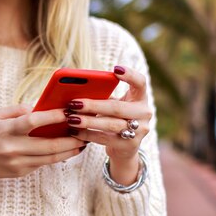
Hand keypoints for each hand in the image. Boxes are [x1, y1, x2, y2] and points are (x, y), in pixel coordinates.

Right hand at [0, 104, 85, 192]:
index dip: (53, 116)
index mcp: (5, 130)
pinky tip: (67, 150)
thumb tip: (40, 106)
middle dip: (71, 138)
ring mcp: (17, 163)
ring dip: (69, 150)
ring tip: (82, 143)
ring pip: (50, 157)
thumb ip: (17, 110)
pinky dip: (57, 156)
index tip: (69, 111)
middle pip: (48, 144)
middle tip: (85, 131)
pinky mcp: (20, 172)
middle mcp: (12, 148)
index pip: (33, 121)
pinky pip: (43, 163)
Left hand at [64, 65, 151, 184]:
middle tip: (73, 103)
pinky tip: (74, 132)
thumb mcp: (113, 104)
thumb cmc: (115, 118)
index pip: (140, 82)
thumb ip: (103, 96)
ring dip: (88, 121)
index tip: (115, 69)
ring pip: (111, 125)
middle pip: (118, 107)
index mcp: (140, 97)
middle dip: (93, 105)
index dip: (130, 75)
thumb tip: (77, 91)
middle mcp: (144, 113)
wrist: (125, 147)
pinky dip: (87, 134)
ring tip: (71, 119)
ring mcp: (140, 130)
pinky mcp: (130, 145)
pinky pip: (105, 138)